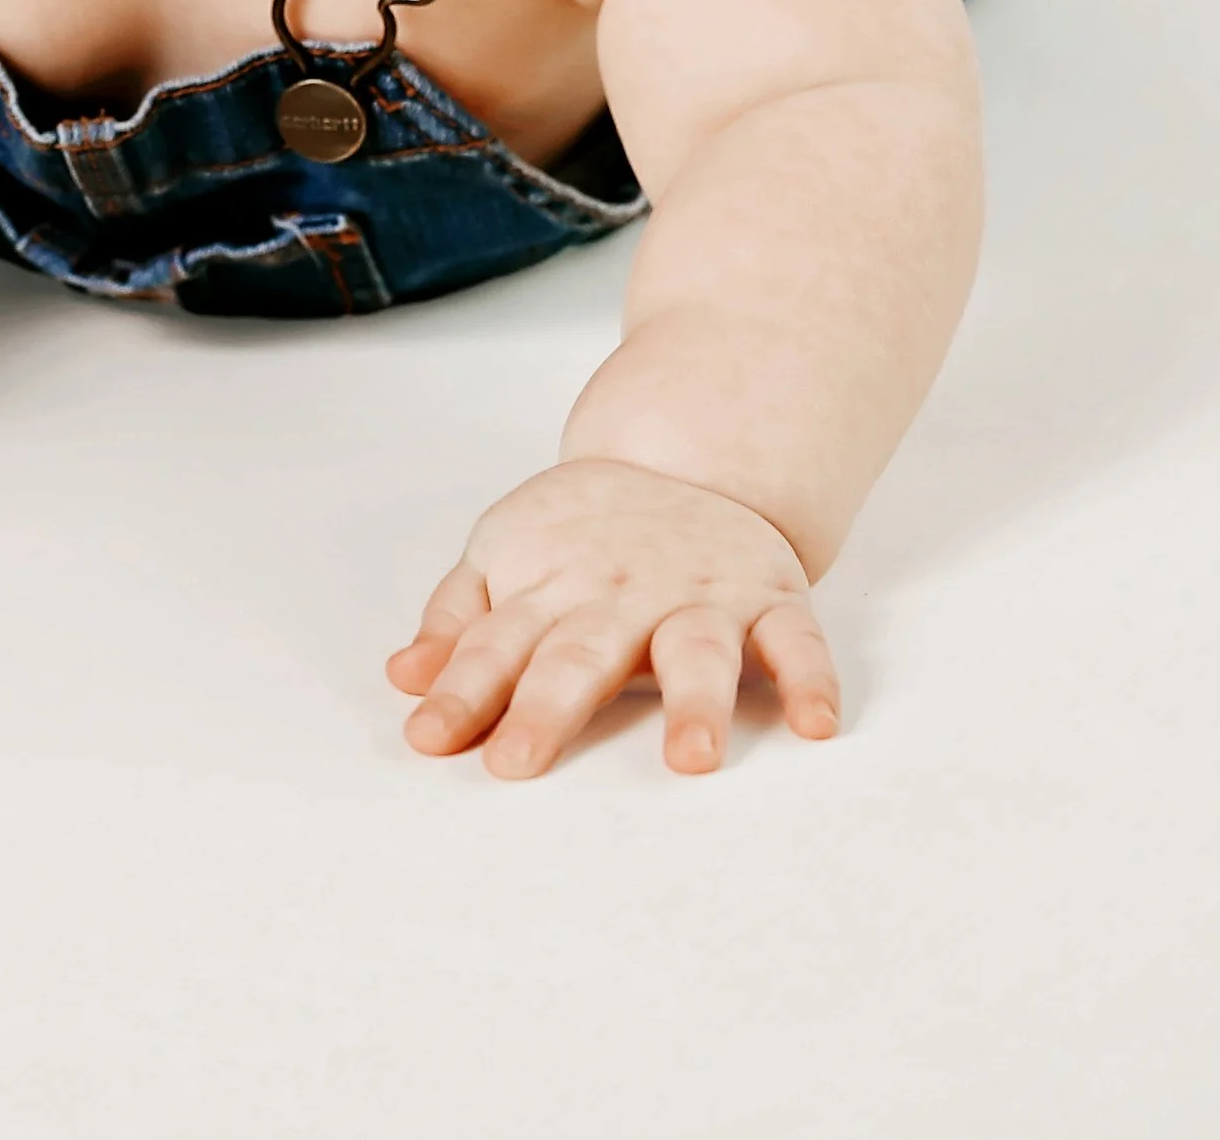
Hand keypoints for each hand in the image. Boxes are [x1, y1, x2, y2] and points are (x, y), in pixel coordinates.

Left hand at [386, 456, 838, 778]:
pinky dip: (811, 679)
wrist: (690, 455)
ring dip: (694, 702)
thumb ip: (456, 621)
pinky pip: (796, 639)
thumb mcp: (505, 554)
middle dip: (547, 708)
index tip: (429, 740)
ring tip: (691, 761)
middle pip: (579, 654)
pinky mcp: (768, 596)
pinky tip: (817, 725)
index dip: (461, 692)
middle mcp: (621, 594)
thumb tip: (403, 680)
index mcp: (550, 586)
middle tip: (517, 764)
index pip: (494, 644)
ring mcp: (698, 595)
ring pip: (696, 648)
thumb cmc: (582, 531)